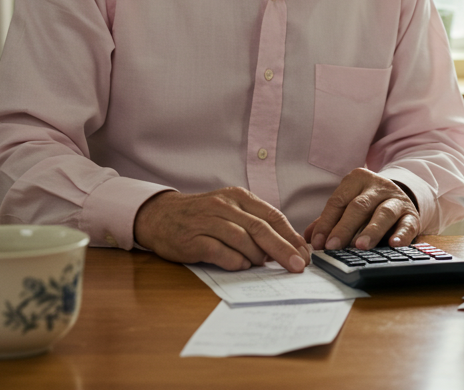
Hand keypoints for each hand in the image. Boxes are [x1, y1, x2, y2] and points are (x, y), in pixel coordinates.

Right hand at [132, 188, 309, 272]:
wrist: (159, 216)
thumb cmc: (201, 217)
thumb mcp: (229, 210)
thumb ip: (254, 223)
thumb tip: (284, 246)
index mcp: (238, 197)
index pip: (272, 216)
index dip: (290, 236)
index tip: (304, 253)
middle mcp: (224, 206)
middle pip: (260, 228)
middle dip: (283, 249)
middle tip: (297, 266)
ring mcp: (207, 221)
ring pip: (242, 239)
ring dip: (256, 257)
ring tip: (261, 266)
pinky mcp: (192, 239)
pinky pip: (220, 252)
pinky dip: (234, 262)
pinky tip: (239, 266)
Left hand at [304, 168, 419, 250]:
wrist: (400, 198)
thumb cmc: (367, 206)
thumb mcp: (348, 206)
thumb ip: (328, 220)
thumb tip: (310, 237)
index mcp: (357, 180)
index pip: (338, 201)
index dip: (326, 222)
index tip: (318, 243)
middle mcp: (378, 186)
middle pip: (359, 206)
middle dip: (344, 228)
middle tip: (333, 246)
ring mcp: (396, 199)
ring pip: (383, 213)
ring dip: (371, 231)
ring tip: (360, 246)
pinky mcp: (412, 214)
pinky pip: (407, 224)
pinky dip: (401, 234)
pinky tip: (394, 244)